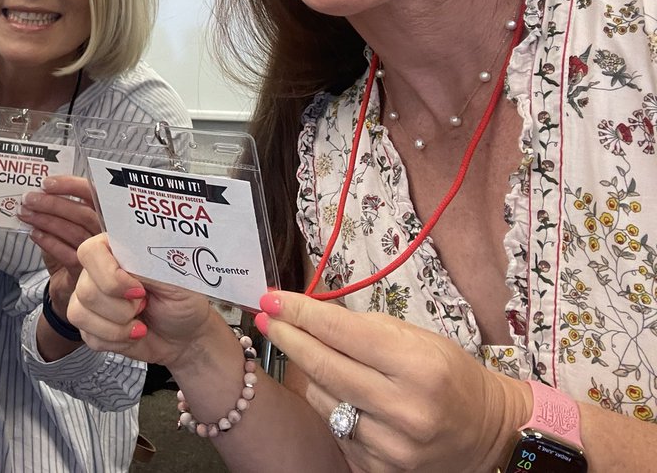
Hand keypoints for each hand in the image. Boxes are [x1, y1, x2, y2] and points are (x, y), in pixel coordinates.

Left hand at [17, 175, 98, 315]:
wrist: (66, 287)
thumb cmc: (65, 252)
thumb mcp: (62, 227)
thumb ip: (56, 210)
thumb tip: (34, 193)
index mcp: (102, 216)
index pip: (93, 195)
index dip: (71, 186)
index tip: (46, 183)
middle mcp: (105, 234)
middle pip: (83, 213)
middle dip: (52, 203)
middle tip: (29, 199)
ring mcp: (100, 255)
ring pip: (74, 232)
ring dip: (46, 220)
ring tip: (25, 214)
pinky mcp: (86, 273)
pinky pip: (67, 254)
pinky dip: (48, 242)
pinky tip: (34, 234)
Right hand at [68, 233, 216, 367]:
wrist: (185, 337)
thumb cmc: (184, 302)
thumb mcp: (176, 279)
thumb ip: (149, 265)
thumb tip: (130, 259)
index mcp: (117, 250)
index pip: (90, 251)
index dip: (110, 275)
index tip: (139, 290)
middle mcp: (99, 271)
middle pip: (85, 289)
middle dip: (121, 308)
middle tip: (145, 304)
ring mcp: (92, 299)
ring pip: (81, 314)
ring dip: (118, 327)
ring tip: (139, 323)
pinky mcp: (90, 325)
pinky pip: (88, 336)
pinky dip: (116, 341)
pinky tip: (132, 334)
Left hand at [256, 291, 529, 472]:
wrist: (489, 434)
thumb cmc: (450, 375)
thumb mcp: (418, 339)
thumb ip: (364, 328)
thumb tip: (307, 312)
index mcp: (419, 367)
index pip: (343, 333)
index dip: (301, 313)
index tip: (272, 299)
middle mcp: (405, 409)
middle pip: (324, 367)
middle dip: (288, 338)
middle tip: (266, 318)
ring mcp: (392, 446)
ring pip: (324, 399)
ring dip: (308, 373)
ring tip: (310, 354)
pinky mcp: (381, 469)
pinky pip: (336, 429)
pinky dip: (331, 406)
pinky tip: (337, 391)